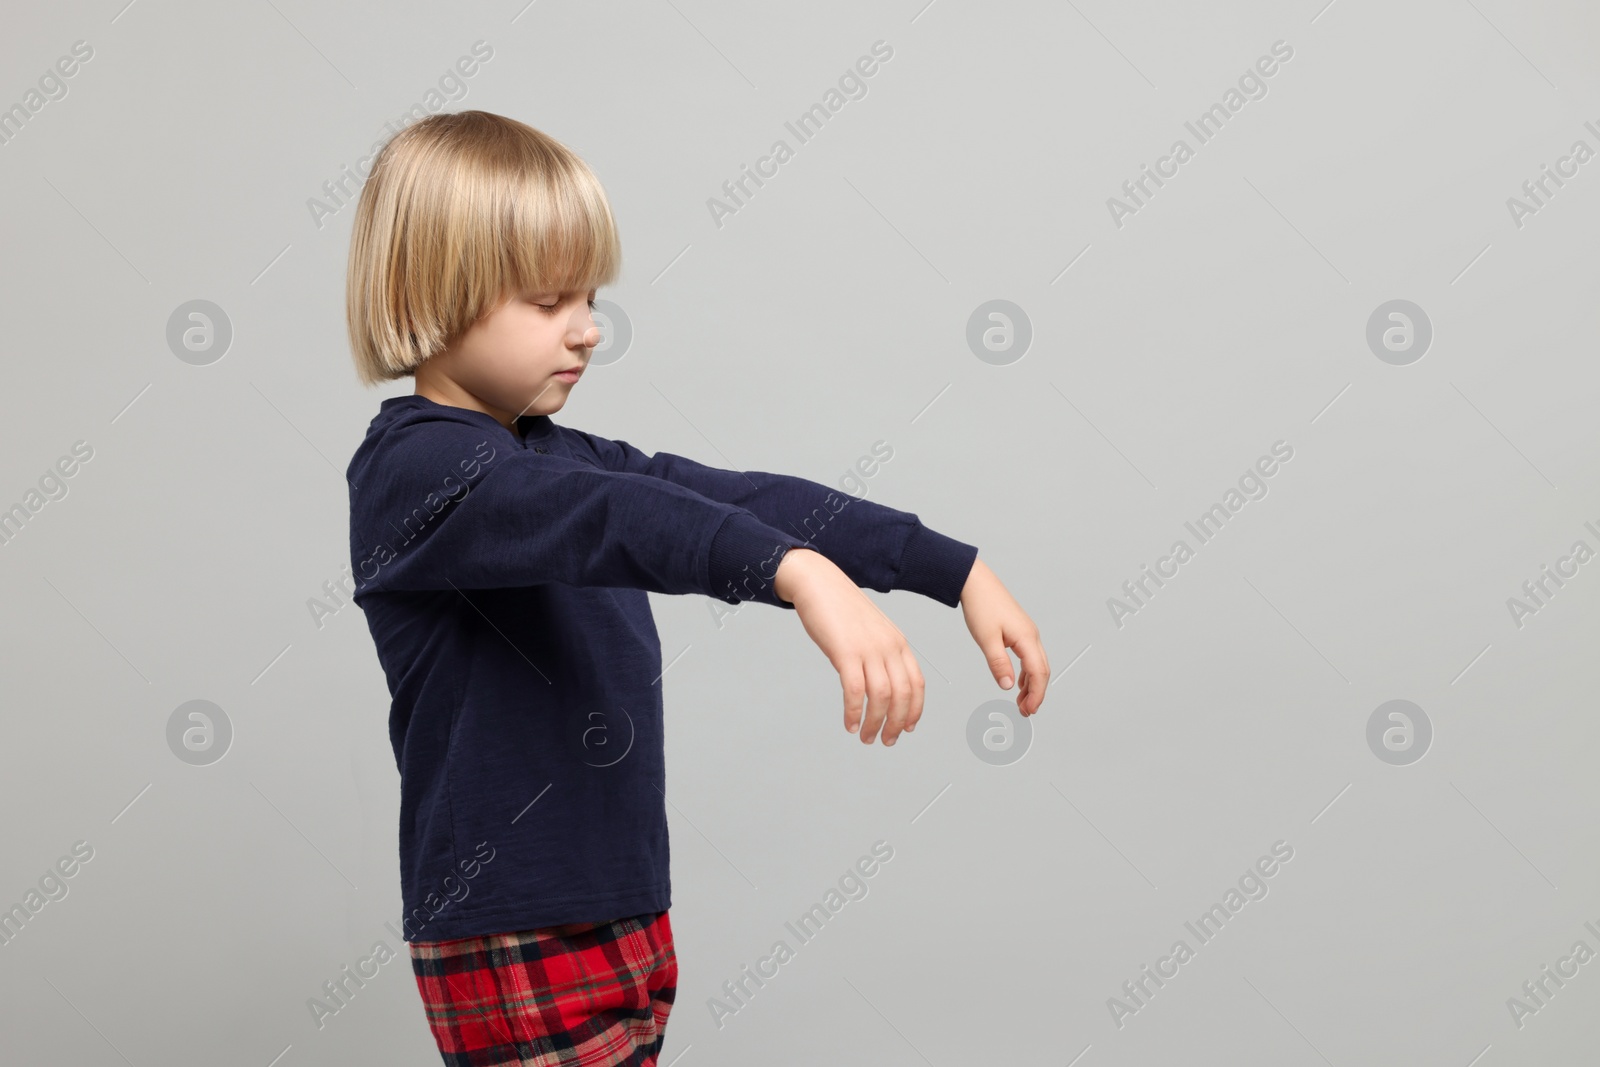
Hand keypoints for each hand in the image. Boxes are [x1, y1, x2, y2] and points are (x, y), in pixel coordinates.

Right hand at [774, 548, 924, 745]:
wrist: (819, 582)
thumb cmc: (841, 609)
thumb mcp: (871, 631)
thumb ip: (879, 654)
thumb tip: (878, 685)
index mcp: (898, 643)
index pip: (916, 684)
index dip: (914, 710)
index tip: (906, 728)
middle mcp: (889, 647)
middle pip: (902, 695)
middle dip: (895, 724)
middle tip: (884, 741)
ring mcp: (868, 649)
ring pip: (881, 697)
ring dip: (875, 723)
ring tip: (866, 737)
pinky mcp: (845, 652)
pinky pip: (855, 690)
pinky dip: (854, 712)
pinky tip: (850, 724)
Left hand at [959, 558, 1048, 715]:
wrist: (976, 582)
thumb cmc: (981, 606)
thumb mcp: (986, 639)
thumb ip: (998, 663)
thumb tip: (1007, 686)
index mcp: (1027, 638)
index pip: (1039, 673)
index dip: (1037, 694)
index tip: (1030, 710)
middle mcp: (1032, 635)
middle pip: (1042, 670)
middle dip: (1037, 692)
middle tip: (1026, 711)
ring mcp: (1027, 632)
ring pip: (1036, 663)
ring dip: (1031, 684)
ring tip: (1021, 702)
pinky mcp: (1019, 630)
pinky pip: (1029, 656)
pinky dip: (1026, 672)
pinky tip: (1017, 682)